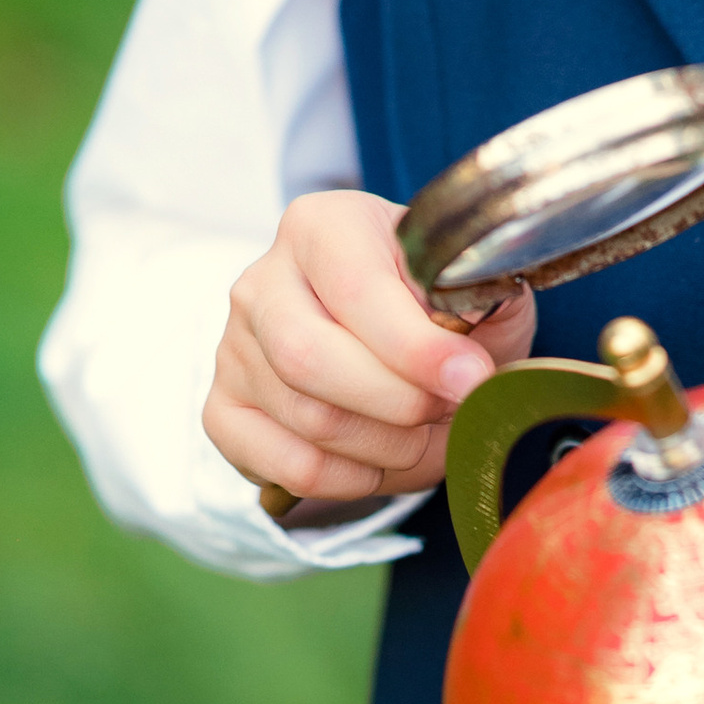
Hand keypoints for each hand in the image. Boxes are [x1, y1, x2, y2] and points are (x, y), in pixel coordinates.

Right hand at [205, 190, 535, 512]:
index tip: (472, 379)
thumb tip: (470, 344)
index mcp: (321, 225)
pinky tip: (380, 456)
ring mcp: (233, 347)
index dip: (417, 346)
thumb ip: (479, 301)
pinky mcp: (223, 410)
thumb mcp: (467, 285)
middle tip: (449, 408)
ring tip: (424, 428)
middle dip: (398, 401)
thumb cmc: (431, 305)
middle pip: (310, 358)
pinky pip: (288, 465)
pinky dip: (350, 478)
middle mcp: (262, 280)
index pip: (356, 289)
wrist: (388, 338)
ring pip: (307, 418)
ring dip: (387, 442)